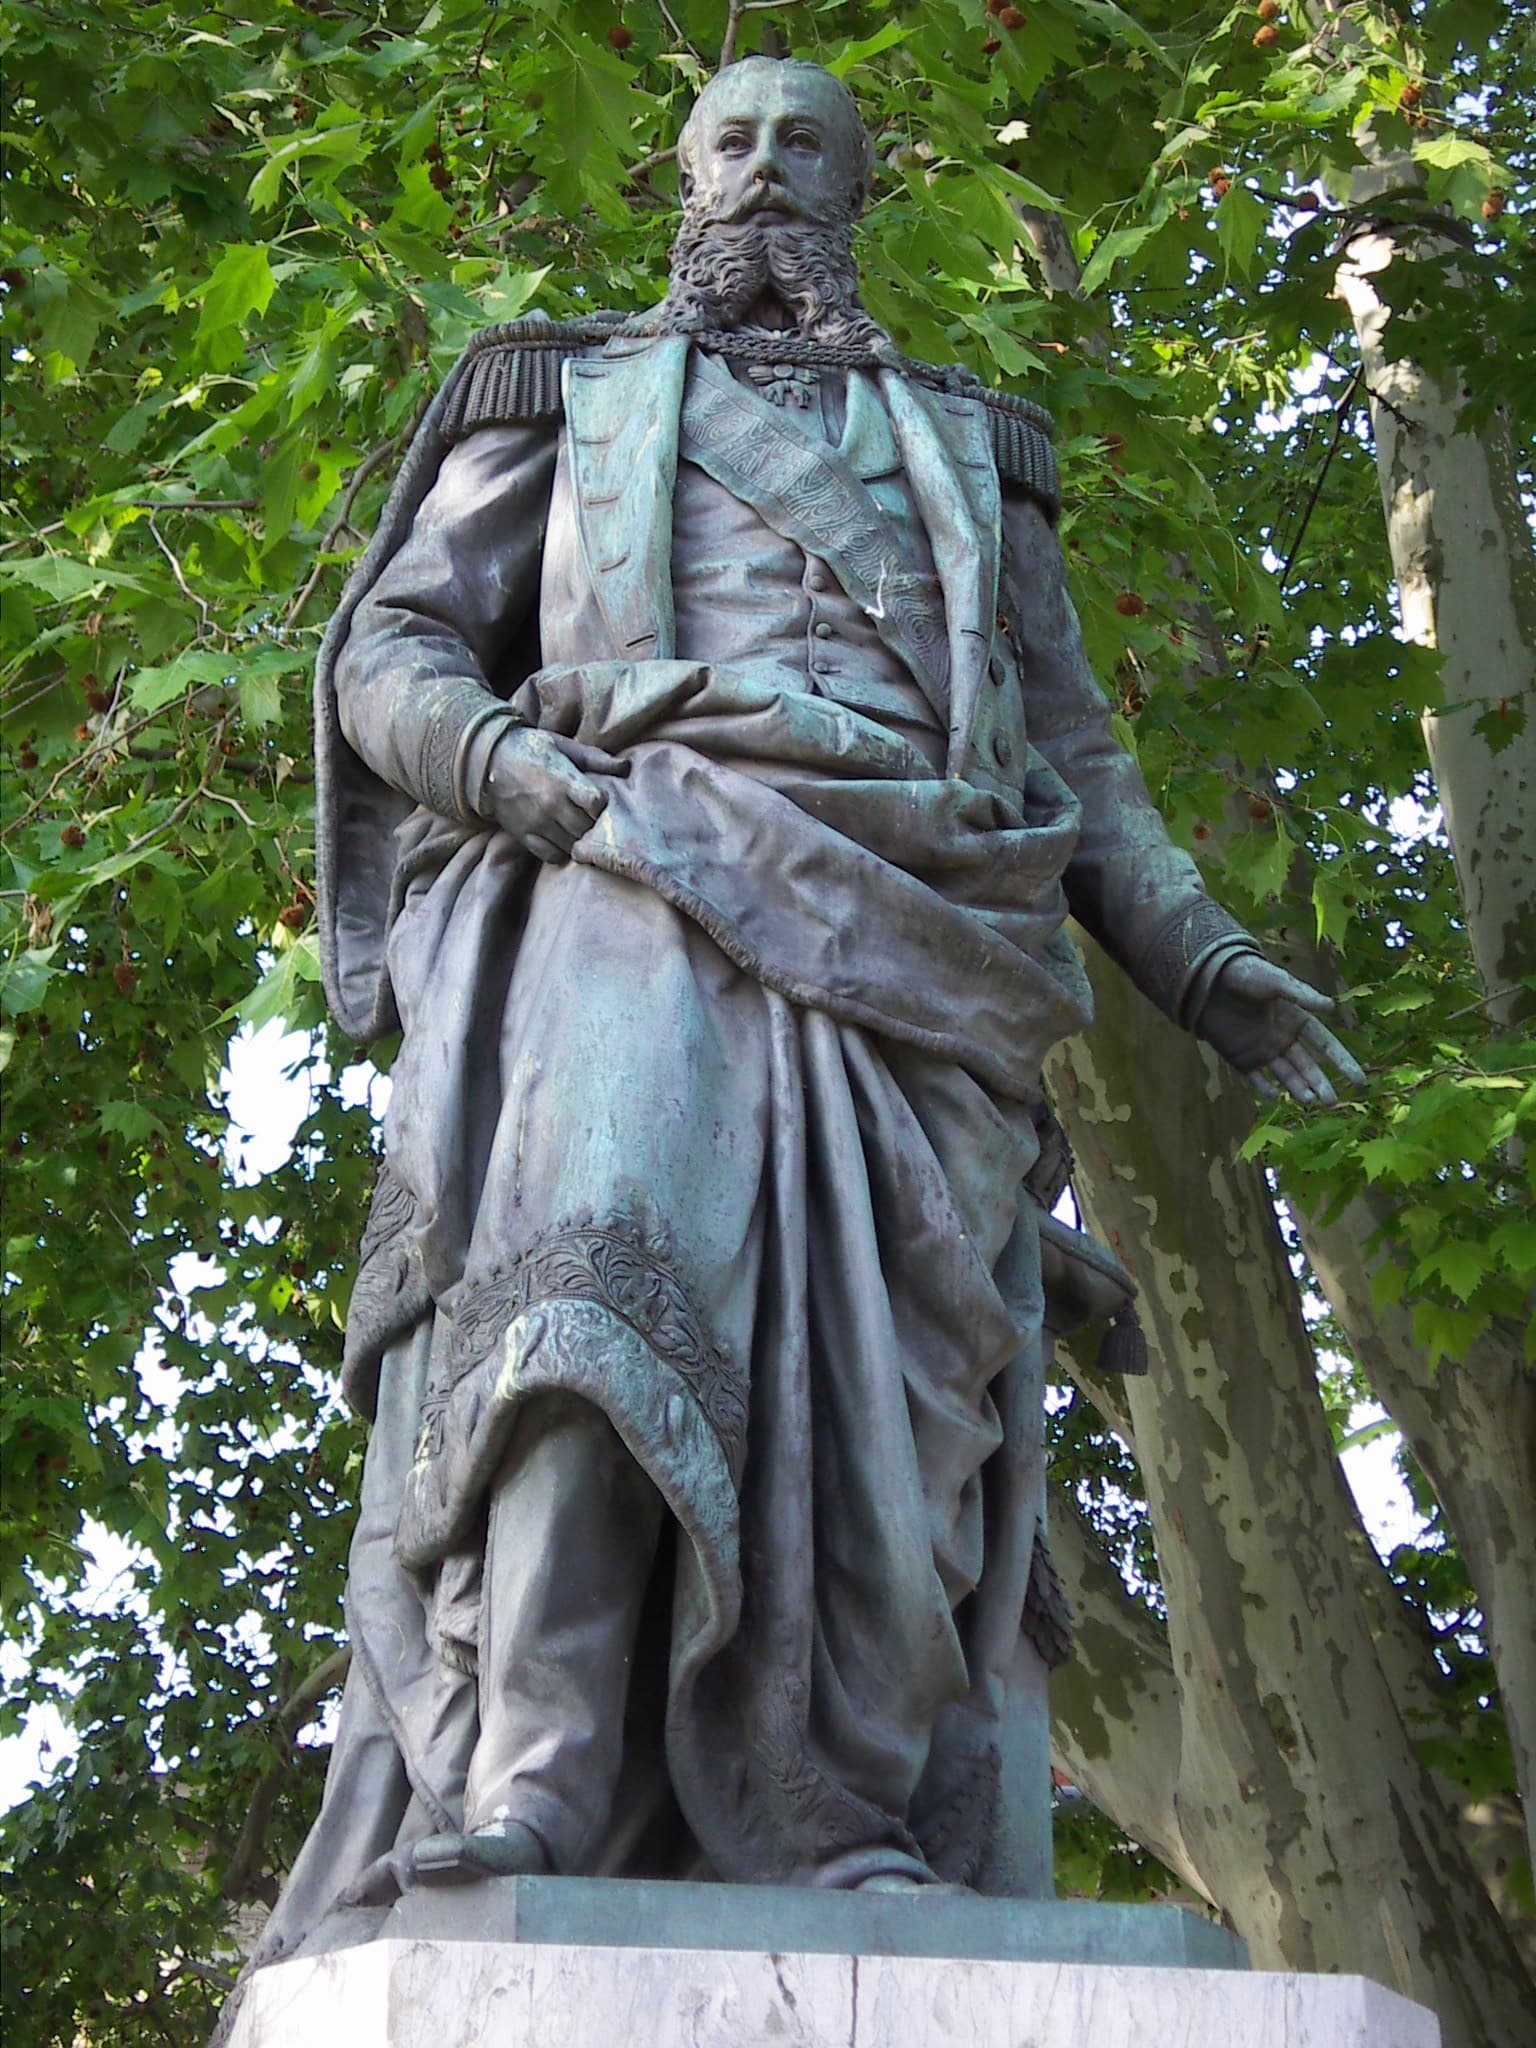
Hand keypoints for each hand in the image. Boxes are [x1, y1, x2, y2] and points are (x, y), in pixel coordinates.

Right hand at [480, 728, 627, 863]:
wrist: (486, 761)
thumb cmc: (530, 749)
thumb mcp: (563, 745)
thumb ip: (595, 759)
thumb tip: (626, 766)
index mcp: (562, 780)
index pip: (596, 802)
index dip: (602, 804)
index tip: (598, 800)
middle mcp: (550, 805)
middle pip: (587, 828)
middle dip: (593, 824)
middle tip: (591, 817)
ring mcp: (536, 823)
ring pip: (572, 845)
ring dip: (579, 839)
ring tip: (578, 828)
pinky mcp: (524, 836)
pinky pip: (552, 856)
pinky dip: (561, 851)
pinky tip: (562, 839)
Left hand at [1196, 954, 1365, 1106]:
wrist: (1205, 980)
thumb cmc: (1244, 974)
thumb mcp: (1274, 981)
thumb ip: (1300, 994)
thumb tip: (1331, 1007)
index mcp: (1296, 1019)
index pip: (1325, 1044)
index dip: (1342, 1061)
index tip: (1358, 1080)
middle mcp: (1283, 1038)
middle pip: (1307, 1065)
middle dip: (1320, 1083)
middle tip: (1331, 1102)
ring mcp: (1262, 1050)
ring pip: (1285, 1075)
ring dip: (1297, 1088)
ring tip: (1307, 1101)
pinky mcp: (1240, 1058)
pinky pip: (1255, 1078)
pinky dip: (1263, 1088)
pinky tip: (1272, 1096)